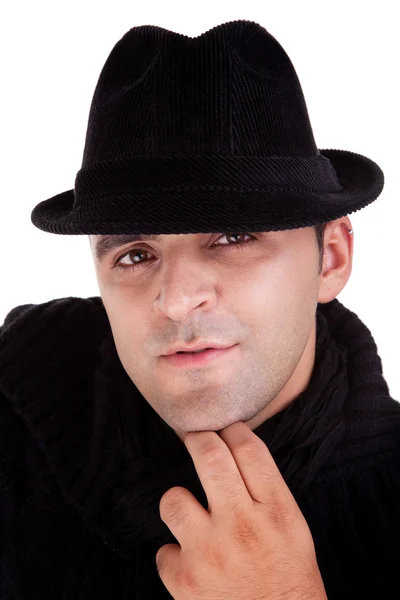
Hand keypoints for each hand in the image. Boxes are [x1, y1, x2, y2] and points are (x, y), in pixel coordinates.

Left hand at [155, 421, 326, 599]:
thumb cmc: (288, 580)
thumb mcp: (293, 530)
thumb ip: (267, 491)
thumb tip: (235, 450)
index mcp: (278, 513)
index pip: (250, 450)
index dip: (234, 431)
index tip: (226, 431)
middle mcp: (243, 527)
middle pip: (210, 458)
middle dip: (198, 440)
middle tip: (196, 439)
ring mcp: (211, 553)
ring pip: (173, 499)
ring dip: (179, 502)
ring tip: (191, 514)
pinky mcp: (185, 581)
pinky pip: (164, 550)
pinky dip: (175, 556)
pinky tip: (191, 564)